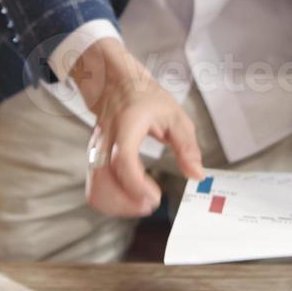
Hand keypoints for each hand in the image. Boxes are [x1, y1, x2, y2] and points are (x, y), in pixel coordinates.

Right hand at [71, 37, 203, 217]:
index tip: (155, 196)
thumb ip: (186, 146)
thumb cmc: (144, 98)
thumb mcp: (174, 115)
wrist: (116, 84)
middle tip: (152, 203)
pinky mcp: (94, 162)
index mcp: (126, 126)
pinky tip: (131, 198)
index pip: (123, 161)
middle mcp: (106, 141)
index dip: (137, 185)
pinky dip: (112, 202)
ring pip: (95, 189)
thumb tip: (197, 174)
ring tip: (143, 203)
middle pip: (104, 181)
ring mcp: (96, 152)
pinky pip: (95, 189)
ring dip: (119, 206)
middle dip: (127, 202)